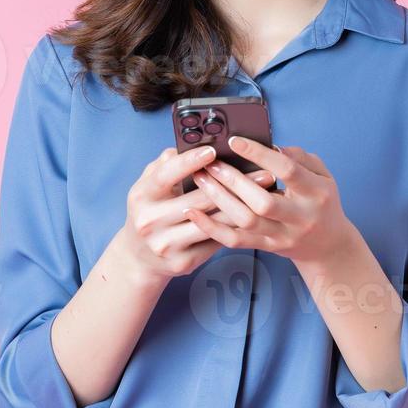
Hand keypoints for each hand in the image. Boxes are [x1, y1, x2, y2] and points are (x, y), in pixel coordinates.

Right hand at [115, 145, 274, 285]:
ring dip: (243, 206)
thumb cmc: (151, 210)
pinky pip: (216, 241)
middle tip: (262, 170)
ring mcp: (166, 244)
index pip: (166, 175)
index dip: (189, 162)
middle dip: (234, 184)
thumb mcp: (150, 185)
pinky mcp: (183, 262)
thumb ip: (166, 164)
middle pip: (198, 200)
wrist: (140, 257)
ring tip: (267, 192)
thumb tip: (190, 145)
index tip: (213, 150)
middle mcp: (150, 222)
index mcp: (141, 196)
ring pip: (213, 222)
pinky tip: (257, 215)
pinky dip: (236, 227)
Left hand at [182, 136, 357, 267]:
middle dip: (233, 180)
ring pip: (246, 221)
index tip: (234, 141)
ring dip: (219, 200)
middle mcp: (301, 217)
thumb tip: (270, 146)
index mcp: (316, 192)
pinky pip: (236, 240)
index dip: (260, 154)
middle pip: (263, 202)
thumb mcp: (323, 175)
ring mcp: (283, 235)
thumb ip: (300, 158)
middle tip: (211, 163)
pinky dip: (212, 228)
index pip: (287, 171)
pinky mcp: (268, 247)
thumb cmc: (323, 201)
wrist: (329, 246)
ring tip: (201, 179)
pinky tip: (193, 214)